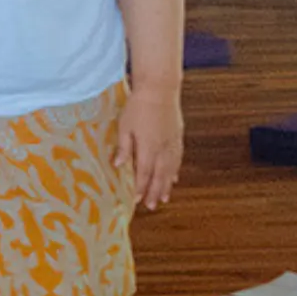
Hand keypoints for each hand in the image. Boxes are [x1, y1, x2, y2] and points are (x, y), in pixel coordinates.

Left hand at [115, 83, 182, 209]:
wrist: (160, 90)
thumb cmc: (138, 106)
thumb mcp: (124, 126)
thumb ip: (123, 148)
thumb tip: (118, 166)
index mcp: (148, 148)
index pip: (144, 174)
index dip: (140, 187)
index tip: (136, 199)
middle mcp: (163, 150)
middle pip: (159, 176)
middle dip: (155, 192)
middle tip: (151, 205)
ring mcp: (173, 144)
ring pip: (170, 170)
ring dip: (166, 185)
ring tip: (163, 198)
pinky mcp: (178, 138)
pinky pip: (177, 160)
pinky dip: (175, 171)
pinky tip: (173, 177)